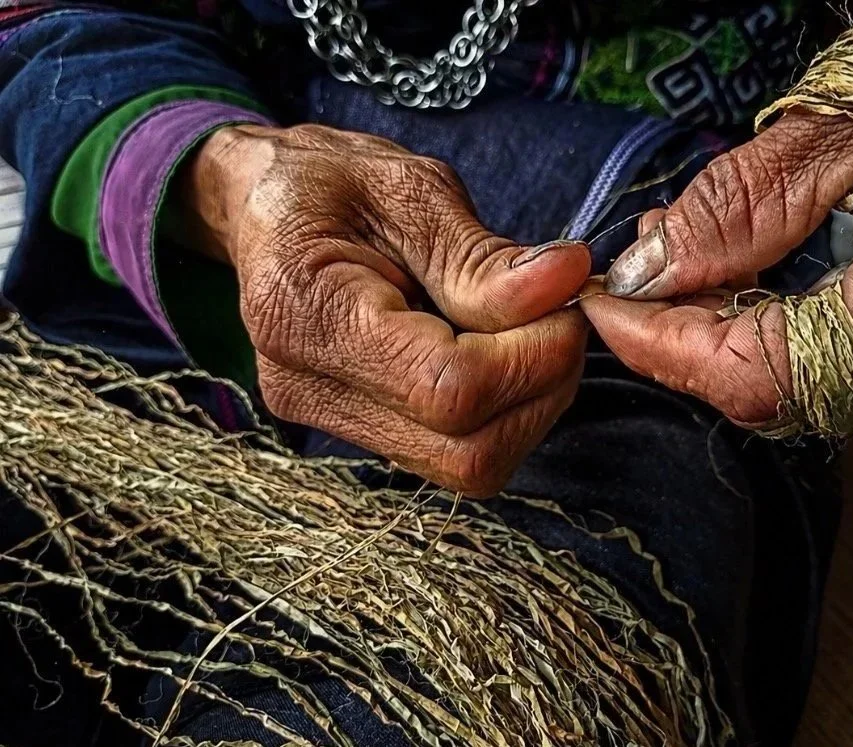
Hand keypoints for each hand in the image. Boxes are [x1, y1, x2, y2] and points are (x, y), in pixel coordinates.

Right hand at [179, 124, 589, 494]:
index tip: (567, 296)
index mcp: (304, 315)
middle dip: (542, 384)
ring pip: (472, 464)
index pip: (448, 389)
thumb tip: (565, 282)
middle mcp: (307, 390)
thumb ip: (481, 253)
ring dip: (532, 401)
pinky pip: (459, 452)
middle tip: (561, 312)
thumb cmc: (329, 184)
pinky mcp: (364, 432)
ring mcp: (332, 422)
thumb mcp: (406, 190)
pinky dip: (507, 408)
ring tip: (532, 325)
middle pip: (468, 450)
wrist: (269, 208)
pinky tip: (504, 350)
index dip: (533, 354)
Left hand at [583, 114, 852, 427]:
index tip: (604, 304)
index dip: (668, 344)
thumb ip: (742, 207)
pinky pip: (851, 370)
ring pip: (812, 388)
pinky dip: (783, 330)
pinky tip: (750, 275)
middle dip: (688, 335)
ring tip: (685, 255)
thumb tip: (649, 273)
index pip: (769, 373)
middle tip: (636, 268)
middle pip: (784, 392)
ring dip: (731, 330)